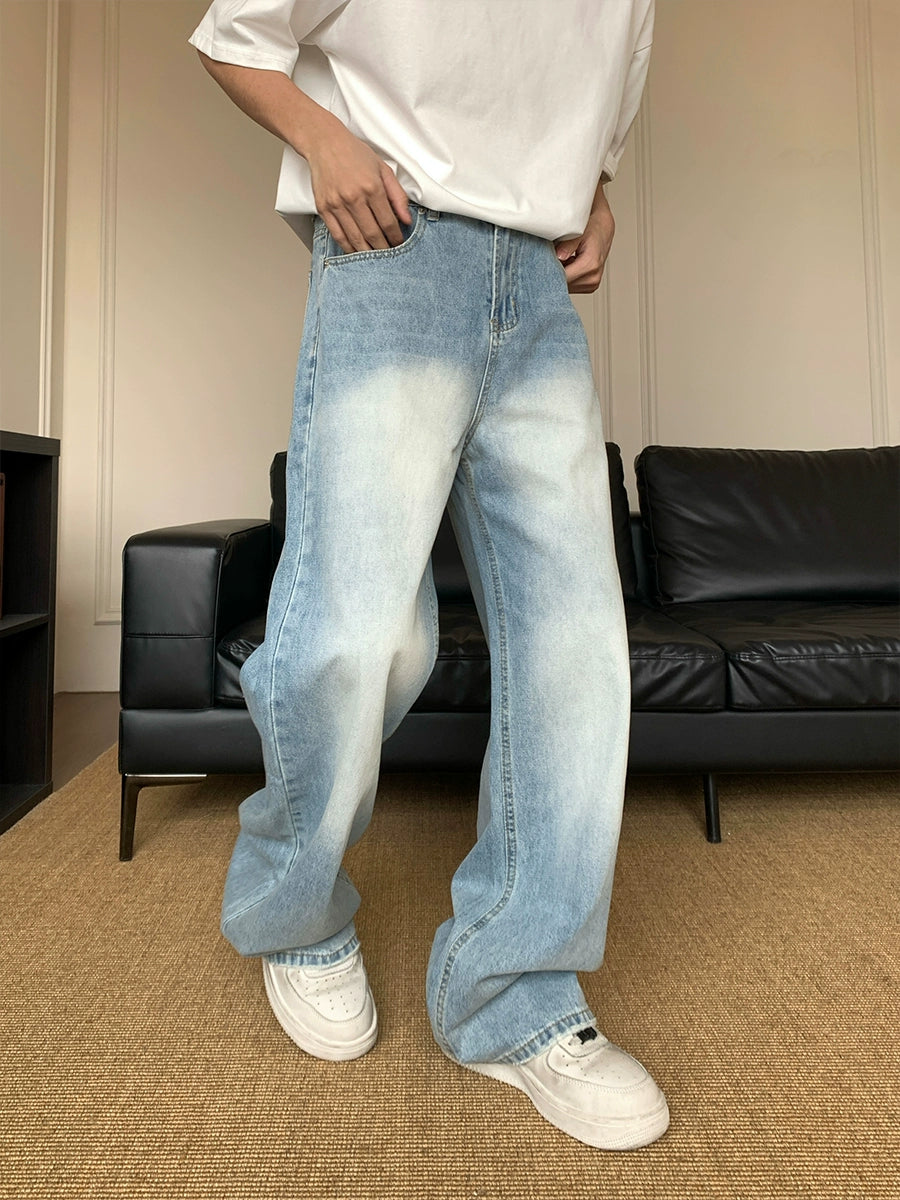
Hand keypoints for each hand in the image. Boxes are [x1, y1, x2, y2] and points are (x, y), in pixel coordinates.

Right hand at [305, 118, 411, 252]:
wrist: (324, 143)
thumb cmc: (354, 154)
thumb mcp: (383, 169)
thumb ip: (397, 195)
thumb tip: (407, 220)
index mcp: (372, 187)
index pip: (388, 222)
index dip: (396, 237)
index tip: (399, 243)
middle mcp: (354, 198)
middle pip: (373, 234)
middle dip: (383, 248)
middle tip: (390, 255)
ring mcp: (337, 205)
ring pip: (355, 239)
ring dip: (367, 252)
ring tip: (375, 257)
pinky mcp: (323, 209)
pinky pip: (338, 235)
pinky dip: (348, 247)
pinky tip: (356, 251)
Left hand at [554, 199, 614, 293]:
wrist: (603, 227)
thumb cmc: (591, 227)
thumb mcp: (579, 230)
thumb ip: (568, 244)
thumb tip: (558, 256)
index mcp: (590, 265)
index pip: (562, 278)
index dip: (549, 272)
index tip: (539, 265)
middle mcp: (593, 278)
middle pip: (563, 284)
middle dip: (553, 273)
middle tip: (548, 258)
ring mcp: (592, 284)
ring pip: (565, 287)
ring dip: (559, 274)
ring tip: (560, 258)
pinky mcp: (589, 286)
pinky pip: (570, 285)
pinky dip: (566, 276)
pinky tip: (566, 263)